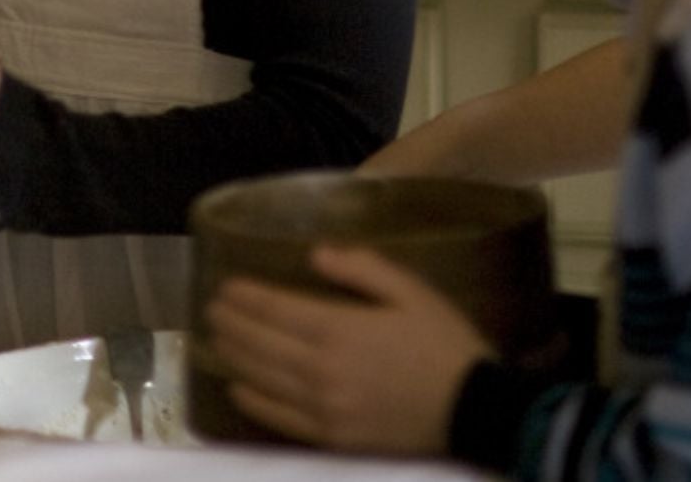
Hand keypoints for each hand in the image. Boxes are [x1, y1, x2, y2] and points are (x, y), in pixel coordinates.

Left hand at [205, 245, 489, 454]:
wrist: (478, 412)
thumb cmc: (446, 346)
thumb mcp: (413, 293)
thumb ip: (363, 268)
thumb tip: (316, 253)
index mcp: (339, 329)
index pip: (275, 308)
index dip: (245, 296)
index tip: (226, 285)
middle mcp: (322, 369)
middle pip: (260, 342)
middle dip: (232, 323)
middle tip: (212, 309)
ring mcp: (324, 407)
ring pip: (263, 378)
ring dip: (235, 356)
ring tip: (217, 339)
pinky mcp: (334, 438)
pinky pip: (281, 419)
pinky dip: (254, 402)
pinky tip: (238, 388)